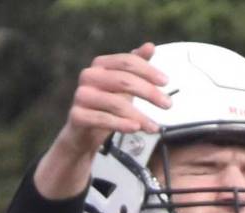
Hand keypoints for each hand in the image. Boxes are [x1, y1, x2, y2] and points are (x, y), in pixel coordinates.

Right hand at [34, 42, 169, 201]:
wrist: (82, 134)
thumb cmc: (105, 106)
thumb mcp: (123, 85)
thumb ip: (136, 66)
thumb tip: (149, 46)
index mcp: (100, 64)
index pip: (127, 61)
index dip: (148, 71)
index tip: (165, 82)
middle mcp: (88, 76)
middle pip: (124, 80)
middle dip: (149, 93)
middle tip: (167, 104)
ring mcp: (81, 96)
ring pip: (115, 103)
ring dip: (139, 115)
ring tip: (154, 126)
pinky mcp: (76, 116)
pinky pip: (102, 119)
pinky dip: (121, 124)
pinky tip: (135, 128)